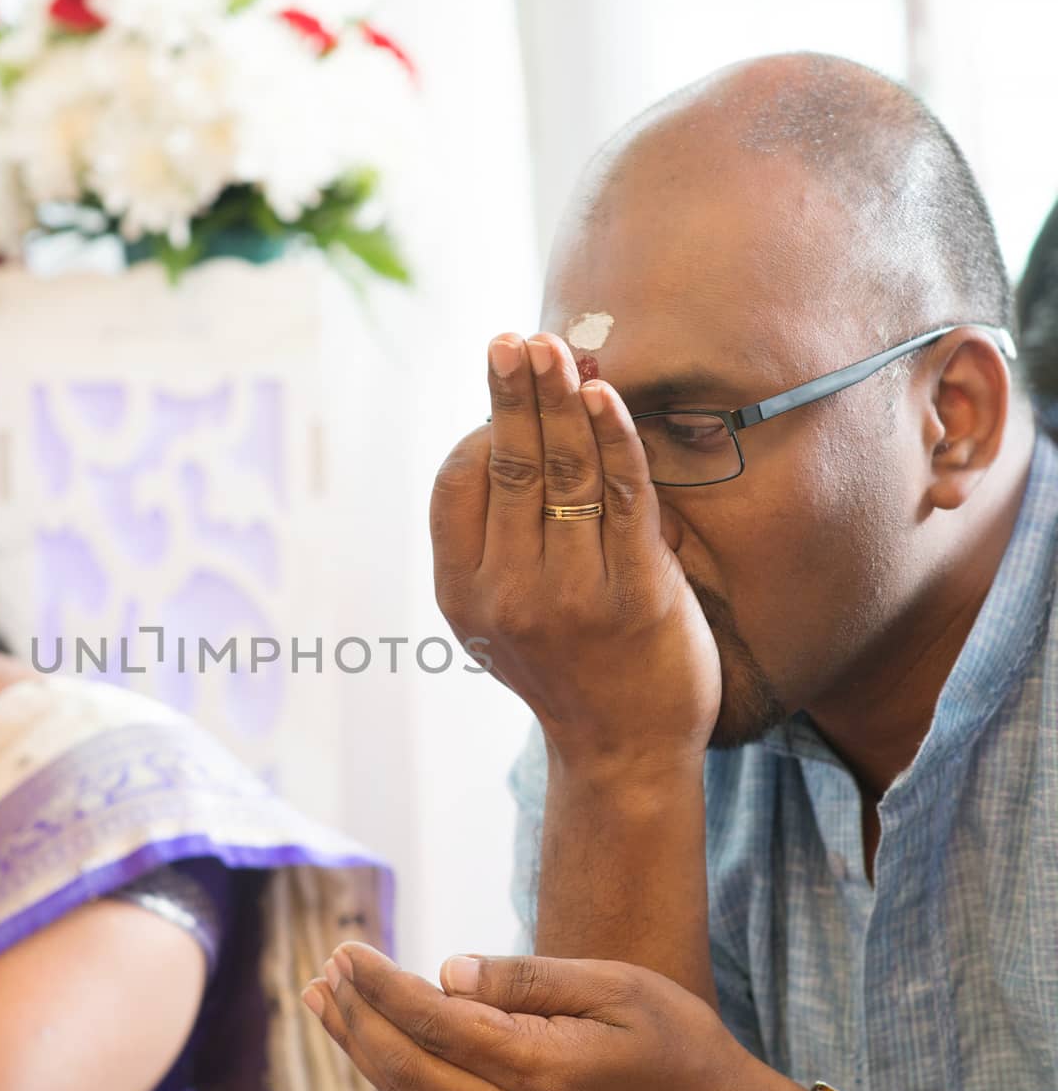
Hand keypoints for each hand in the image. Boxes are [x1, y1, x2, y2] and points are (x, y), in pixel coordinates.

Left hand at [303, 942, 815, 1090]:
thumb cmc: (685, 1048)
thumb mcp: (619, 989)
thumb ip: (527, 981)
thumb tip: (444, 971)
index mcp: (541, 1069)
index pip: (431, 1022)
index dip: (379, 984)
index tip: (346, 948)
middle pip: (403, 1067)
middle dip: (354, 1017)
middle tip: (322, 971)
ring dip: (361, 1050)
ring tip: (323, 1006)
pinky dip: (395, 1080)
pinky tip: (376, 1050)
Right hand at [431, 332, 719, 768]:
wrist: (623, 752)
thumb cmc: (568, 668)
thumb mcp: (501, 614)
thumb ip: (496, 540)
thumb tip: (509, 434)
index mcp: (463, 593)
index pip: (456, 486)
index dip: (480, 428)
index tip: (507, 383)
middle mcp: (507, 592)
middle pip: (509, 467)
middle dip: (513, 393)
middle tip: (514, 338)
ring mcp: (569, 596)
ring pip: (563, 474)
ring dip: (560, 400)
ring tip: (555, 347)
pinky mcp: (635, 597)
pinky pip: (622, 500)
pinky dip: (613, 441)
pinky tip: (605, 397)